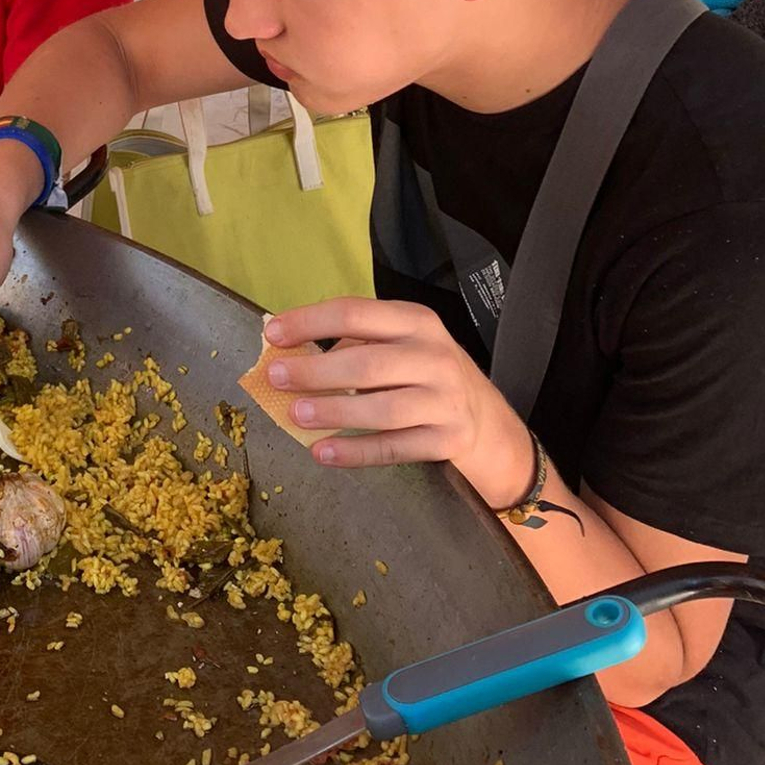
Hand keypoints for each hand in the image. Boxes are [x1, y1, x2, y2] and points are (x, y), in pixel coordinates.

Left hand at [261, 298, 533, 506]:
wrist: (492, 426)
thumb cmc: (429, 378)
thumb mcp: (402, 348)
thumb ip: (354, 345)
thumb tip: (288, 351)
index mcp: (417, 322)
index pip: (356, 312)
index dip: (310, 322)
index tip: (272, 333)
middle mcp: (435, 356)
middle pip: (367, 362)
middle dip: (316, 371)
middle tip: (276, 378)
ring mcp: (445, 401)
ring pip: (382, 408)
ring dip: (334, 411)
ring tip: (295, 416)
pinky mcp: (448, 441)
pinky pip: (394, 448)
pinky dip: (355, 451)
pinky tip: (322, 452)